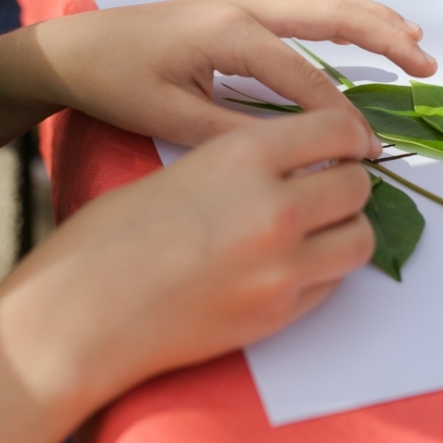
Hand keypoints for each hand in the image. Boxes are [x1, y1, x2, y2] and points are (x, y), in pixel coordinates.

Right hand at [0, 109, 377, 409]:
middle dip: (347, 183)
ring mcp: (282, 266)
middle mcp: (273, 207)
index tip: (349, 142)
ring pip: (360, 237)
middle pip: (356, 184)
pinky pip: (333, 284)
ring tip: (316, 229)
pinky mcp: (279, 314)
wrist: (82, 312)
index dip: (350, 134)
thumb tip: (301, 161)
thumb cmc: (113, 236)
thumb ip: (248, 161)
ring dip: (345, 229)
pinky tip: (287, 265)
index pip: (337, 128)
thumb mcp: (183, 167)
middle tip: (327, 188)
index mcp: (242, 156)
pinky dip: (322, 271)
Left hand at [27, 0, 436, 148]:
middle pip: (332, 14)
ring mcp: (242, 0)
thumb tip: (296, 155)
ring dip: (372, 16)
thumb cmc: (117, 83)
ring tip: (415, 41)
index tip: (367, 153)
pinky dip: (344, 12)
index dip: (341, 118)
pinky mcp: (237, 6)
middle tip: (428, 68)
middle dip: (384, 38)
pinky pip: (305, 2)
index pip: (306, 78)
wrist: (74, 47)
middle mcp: (244, 7)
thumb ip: (236, 135)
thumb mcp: (173, 119)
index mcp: (230, 35)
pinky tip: (364, 26)